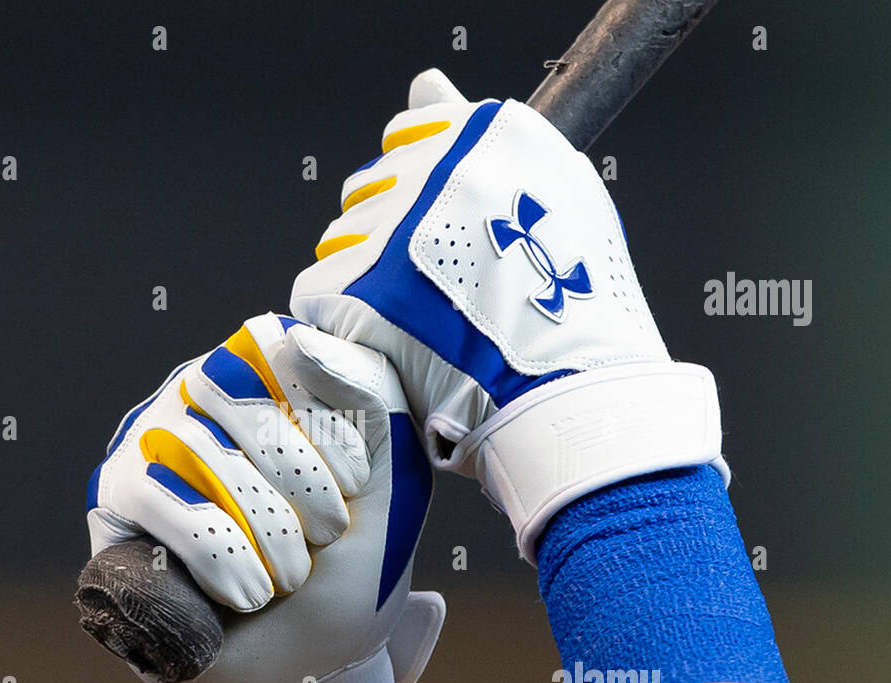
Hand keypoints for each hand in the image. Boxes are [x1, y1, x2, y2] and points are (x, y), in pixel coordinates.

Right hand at [85, 313, 443, 682]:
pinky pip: (158, 500)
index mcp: (272, 376)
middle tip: (327, 536)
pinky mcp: (116, 496)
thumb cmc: (350, 570)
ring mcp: (153, 438)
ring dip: (262, 526)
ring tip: (290, 577)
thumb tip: (298, 337)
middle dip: (298, 479)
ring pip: (198, 449)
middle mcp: (204, 391)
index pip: (281, 349)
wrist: (308, 667)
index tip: (357, 486)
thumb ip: (369, 394)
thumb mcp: (391, 479)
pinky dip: (216, 553)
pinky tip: (245, 594)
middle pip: (236, 395)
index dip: (323, 423)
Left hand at [290, 68, 726, 560]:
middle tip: (438, 292)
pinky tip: (389, 342)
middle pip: (368, 189)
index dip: (419, 191)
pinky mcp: (361, 286)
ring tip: (419, 321)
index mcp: (487, 135)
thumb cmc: (572, 306)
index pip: (406, 137)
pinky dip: (341, 322)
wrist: (569, 391)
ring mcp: (397, 226)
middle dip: (388, 237)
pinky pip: (317, 291)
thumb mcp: (552, 193)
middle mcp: (437, 169)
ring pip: (340, 240)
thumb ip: (476, 135)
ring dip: (364, 278)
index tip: (445, 236)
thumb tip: (423, 83)